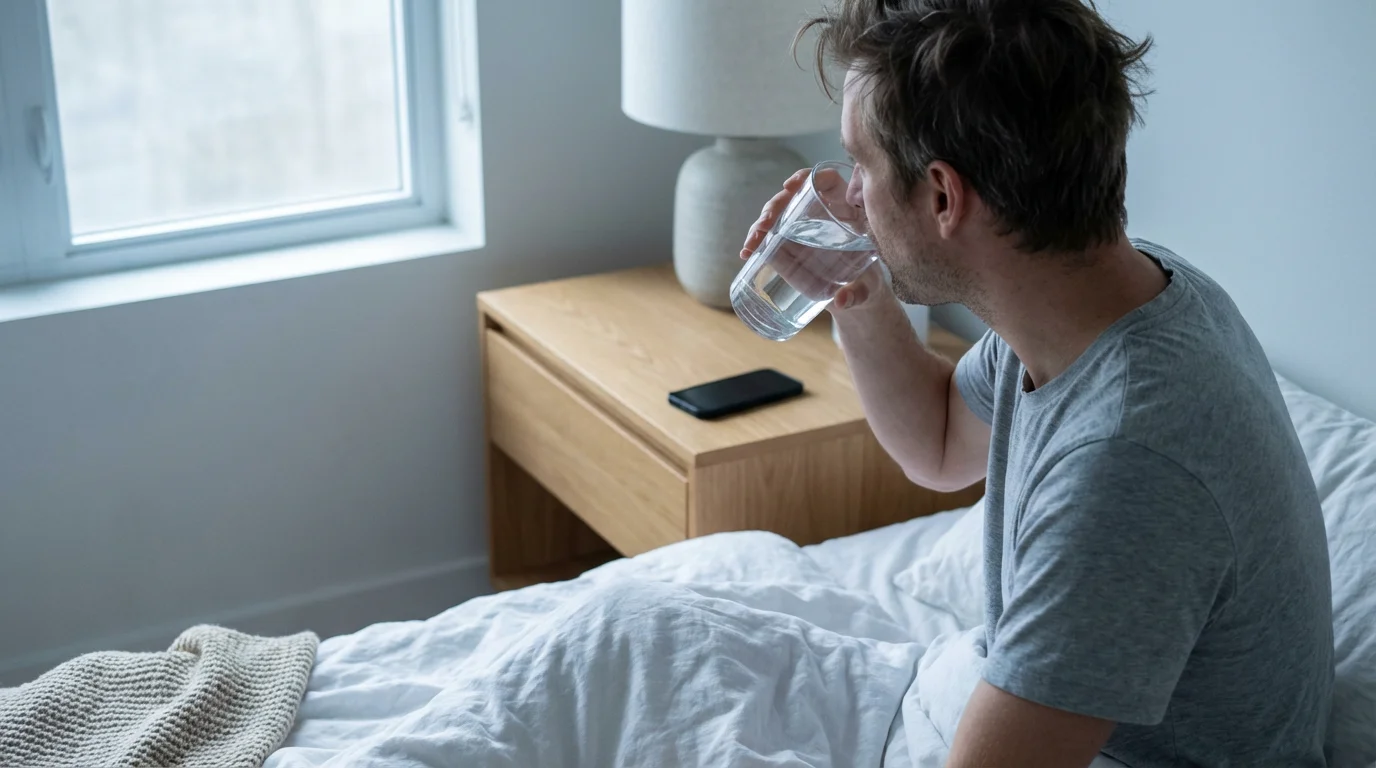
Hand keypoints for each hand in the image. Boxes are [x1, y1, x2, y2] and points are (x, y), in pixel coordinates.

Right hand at [740, 168, 884, 312]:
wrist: (856, 299)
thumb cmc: (868, 285)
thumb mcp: (867, 290)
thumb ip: (858, 294)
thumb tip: (842, 301)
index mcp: (847, 214)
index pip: (828, 183)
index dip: (809, 179)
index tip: (790, 187)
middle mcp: (822, 217)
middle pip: (795, 198)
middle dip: (774, 207)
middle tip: (764, 226)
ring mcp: (803, 231)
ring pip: (778, 216)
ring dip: (760, 225)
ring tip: (751, 244)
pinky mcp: (790, 247)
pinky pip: (771, 237)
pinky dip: (756, 242)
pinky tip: (747, 253)